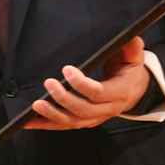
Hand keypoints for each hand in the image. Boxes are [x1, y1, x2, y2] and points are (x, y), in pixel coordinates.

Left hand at [23, 37, 150, 130]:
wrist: (135, 92)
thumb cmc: (129, 71)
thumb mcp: (134, 59)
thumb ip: (132, 49)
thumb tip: (132, 38)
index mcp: (120, 93)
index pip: (98, 93)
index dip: (81, 84)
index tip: (67, 69)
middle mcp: (108, 109)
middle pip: (83, 109)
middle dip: (64, 98)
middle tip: (48, 83)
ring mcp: (95, 118)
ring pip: (72, 121)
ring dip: (53, 114)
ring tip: (36, 105)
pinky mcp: (85, 122)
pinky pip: (64, 126)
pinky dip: (46, 124)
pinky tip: (29, 122)